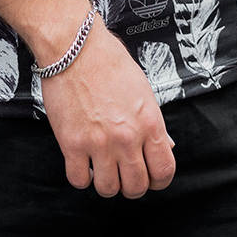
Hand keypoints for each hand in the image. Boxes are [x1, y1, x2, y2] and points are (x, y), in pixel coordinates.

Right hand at [39, 21, 175, 197]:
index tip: (151, 177)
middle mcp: (127, 137)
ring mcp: (99, 143)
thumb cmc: (107, 60)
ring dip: (106, 182)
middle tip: (124, 173)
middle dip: (132, 185)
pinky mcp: (72, 144)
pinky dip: (81, 176)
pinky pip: (79, 180)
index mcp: (149, 122)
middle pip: (136, 187)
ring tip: (102, 166)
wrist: (73, 47)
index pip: (164, 171)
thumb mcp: (142, 88)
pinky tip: (83, 162)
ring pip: (108, 189)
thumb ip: (152, 121)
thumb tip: (164, 145)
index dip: (158, 180)